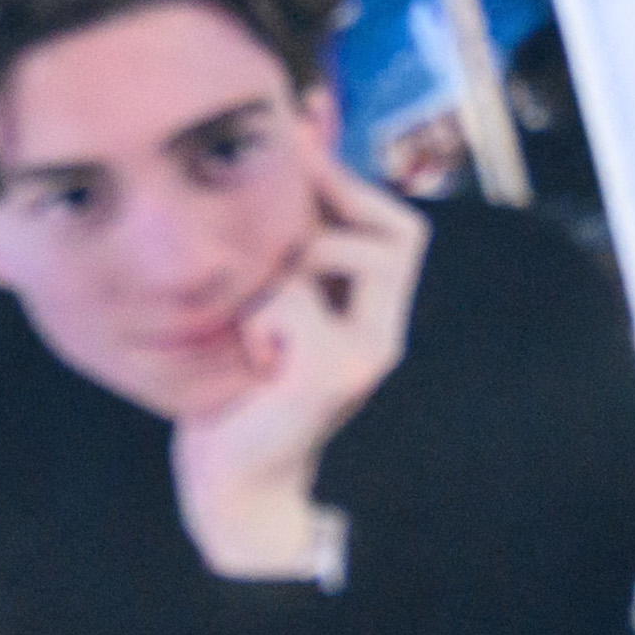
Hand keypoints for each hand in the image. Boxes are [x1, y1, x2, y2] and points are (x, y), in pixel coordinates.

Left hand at [172, 160, 428, 579]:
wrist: (233, 482)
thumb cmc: (237, 387)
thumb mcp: (268, 311)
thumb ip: (285, 259)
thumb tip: (279, 167)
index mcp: (373, 318)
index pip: (401, 232)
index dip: (354, 186)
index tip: (298, 152)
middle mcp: (381, 337)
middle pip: (396, 238)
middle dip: (336, 207)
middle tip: (281, 205)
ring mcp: (362, 358)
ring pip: (331, 255)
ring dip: (282, 264)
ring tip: (254, 306)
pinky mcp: (329, 376)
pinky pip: (290, 299)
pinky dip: (256, 313)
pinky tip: (248, 350)